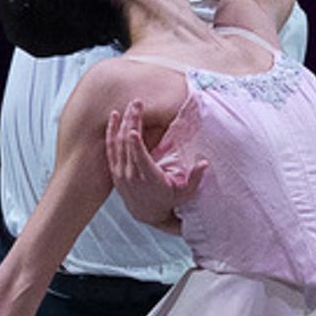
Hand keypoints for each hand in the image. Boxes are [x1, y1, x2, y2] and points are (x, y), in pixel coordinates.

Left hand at [106, 102, 206, 227]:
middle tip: (137, 103)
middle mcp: (131, 175)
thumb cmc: (168, 199)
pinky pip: (110, 147)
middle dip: (132, 122)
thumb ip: (195, 178)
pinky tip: (114, 117)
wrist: (146, 212)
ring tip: (130, 106)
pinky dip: (111, 131)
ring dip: (123, 123)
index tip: (133, 131)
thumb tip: (205, 163)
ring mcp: (121, 172)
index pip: (140, 161)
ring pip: (118, 144)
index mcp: (149, 179)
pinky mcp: (115, 169)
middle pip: (128, 146)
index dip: (136, 146)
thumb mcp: (185, 193)